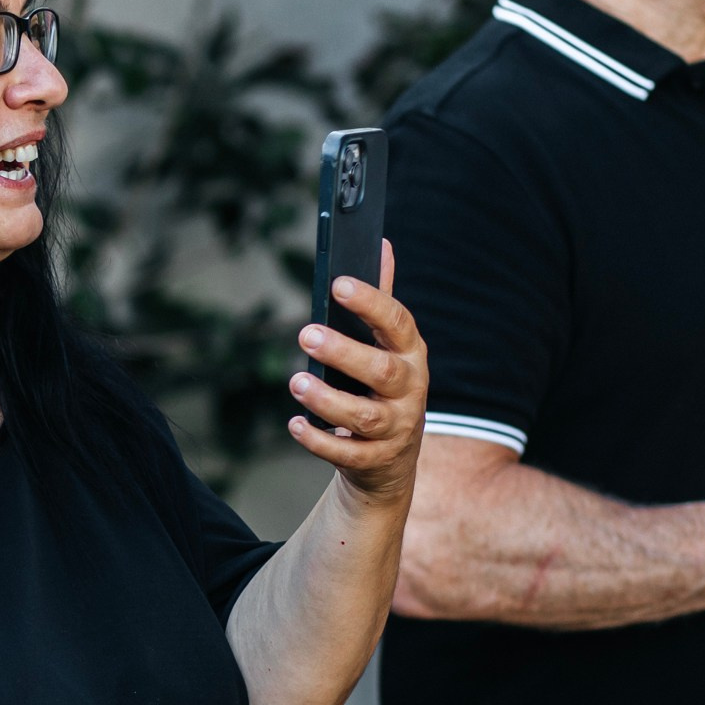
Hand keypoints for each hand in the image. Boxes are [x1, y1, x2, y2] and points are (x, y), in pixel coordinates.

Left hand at [288, 240, 427, 506]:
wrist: (391, 459)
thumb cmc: (382, 387)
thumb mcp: (388, 344)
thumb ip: (381, 300)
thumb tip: (380, 244)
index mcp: (410, 354)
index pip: (398, 323)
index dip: (370, 302)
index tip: (338, 284)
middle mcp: (408, 391)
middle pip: (381, 370)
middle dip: (343, 352)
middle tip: (304, 334)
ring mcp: (395, 428)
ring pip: (363, 416)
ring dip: (328, 400)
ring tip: (297, 382)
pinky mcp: (374, 460)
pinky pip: (346, 454)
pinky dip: (318, 440)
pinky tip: (294, 424)